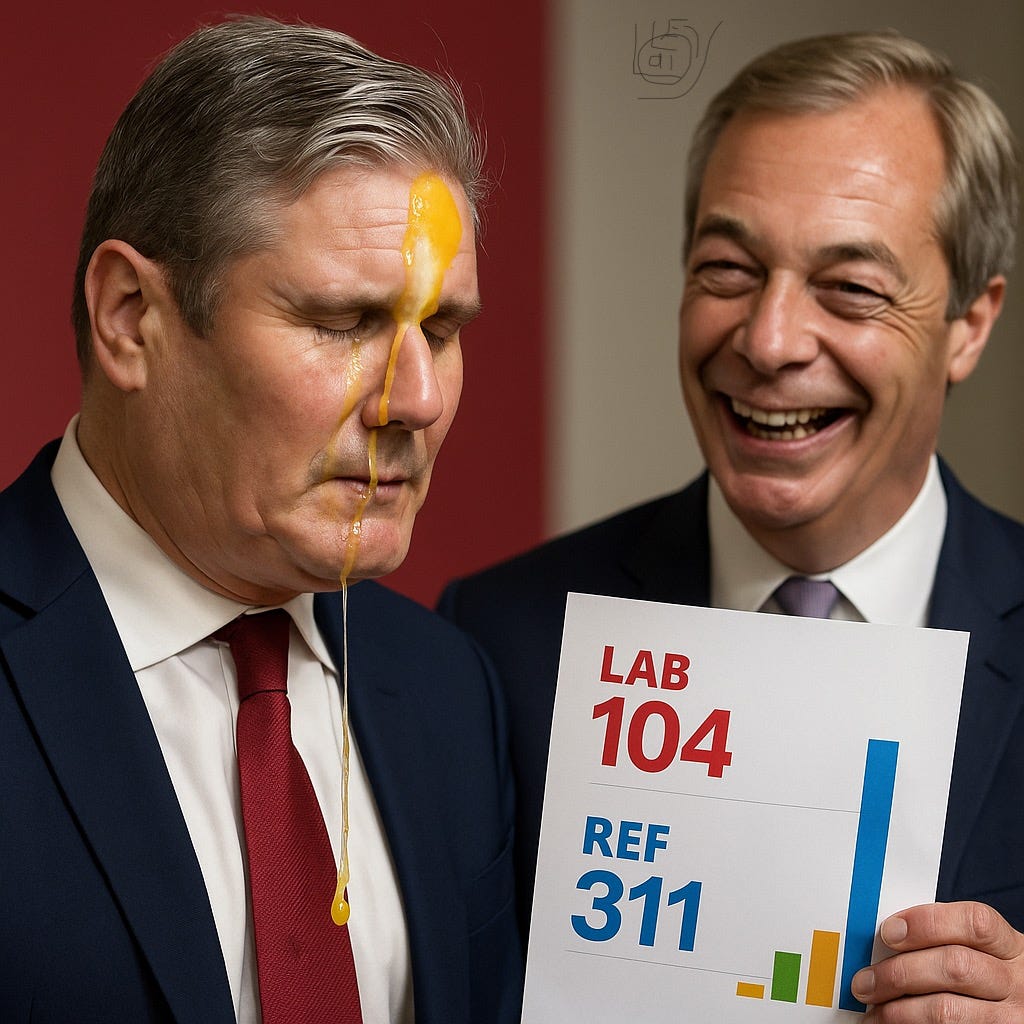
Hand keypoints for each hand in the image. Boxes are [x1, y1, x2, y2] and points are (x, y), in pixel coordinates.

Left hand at [851, 901, 1023, 1020]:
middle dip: (900, 973)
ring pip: (948, 1010)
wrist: (1020, 1010)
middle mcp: (1015, 982)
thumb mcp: (981, 951)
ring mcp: (1011, 1018)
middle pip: (954, 967)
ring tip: (874, 1011)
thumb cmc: (989, 975)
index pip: (974, 923)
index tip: (888, 932)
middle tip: (865, 982)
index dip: (926, 923)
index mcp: (1008, 946)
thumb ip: (944, 940)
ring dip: (899, 1011)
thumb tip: (887, 939)